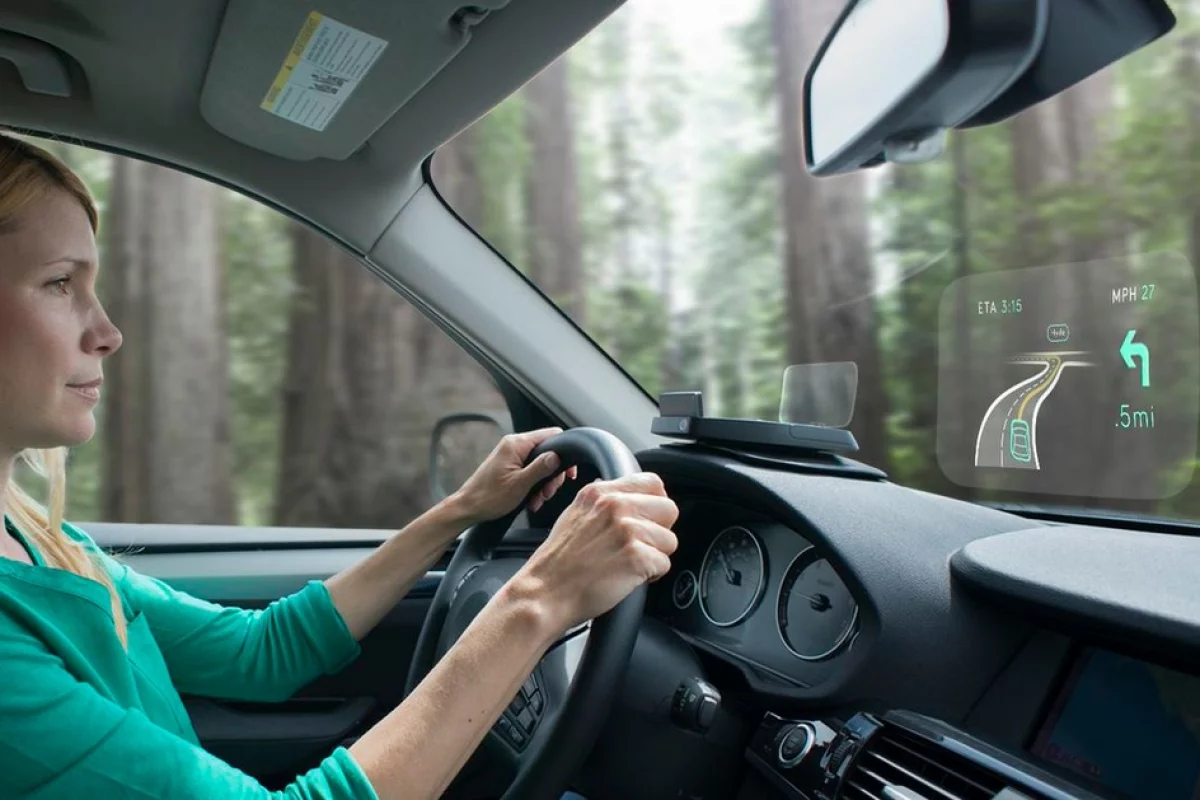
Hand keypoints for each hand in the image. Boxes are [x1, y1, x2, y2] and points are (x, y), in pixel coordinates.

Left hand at [453, 427, 579, 523]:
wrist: (468, 508)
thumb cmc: (489, 497)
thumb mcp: (520, 484)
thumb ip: (541, 467)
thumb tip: (557, 456)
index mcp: (516, 444)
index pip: (551, 435)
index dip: (564, 452)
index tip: (568, 472)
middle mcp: (514, 445)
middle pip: (547, 452)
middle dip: (552, 474)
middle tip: (548, 492)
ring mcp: (511, 455)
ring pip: (540, 464)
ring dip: (543, 484)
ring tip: (538, 499)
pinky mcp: (509, 466)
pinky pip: (530, 471)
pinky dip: (534, 485)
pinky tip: (531, 500)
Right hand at [515, 473, 678, 632]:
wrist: (545, 593)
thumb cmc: (558, 562)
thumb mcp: (575, 514)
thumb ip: (603, 503)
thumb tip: (629, 498)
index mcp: (601, 493)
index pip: (653, 483)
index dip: (655, 505)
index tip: (647, 520)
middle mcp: (615, 506)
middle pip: (669, 510)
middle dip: (659, 532)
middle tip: (638, 546)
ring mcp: (627, 531)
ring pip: (670, 540)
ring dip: (655, 556)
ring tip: (629, 564)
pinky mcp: (636, 557)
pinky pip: (664, 564)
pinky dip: (651, 576)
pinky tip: (628, 577)